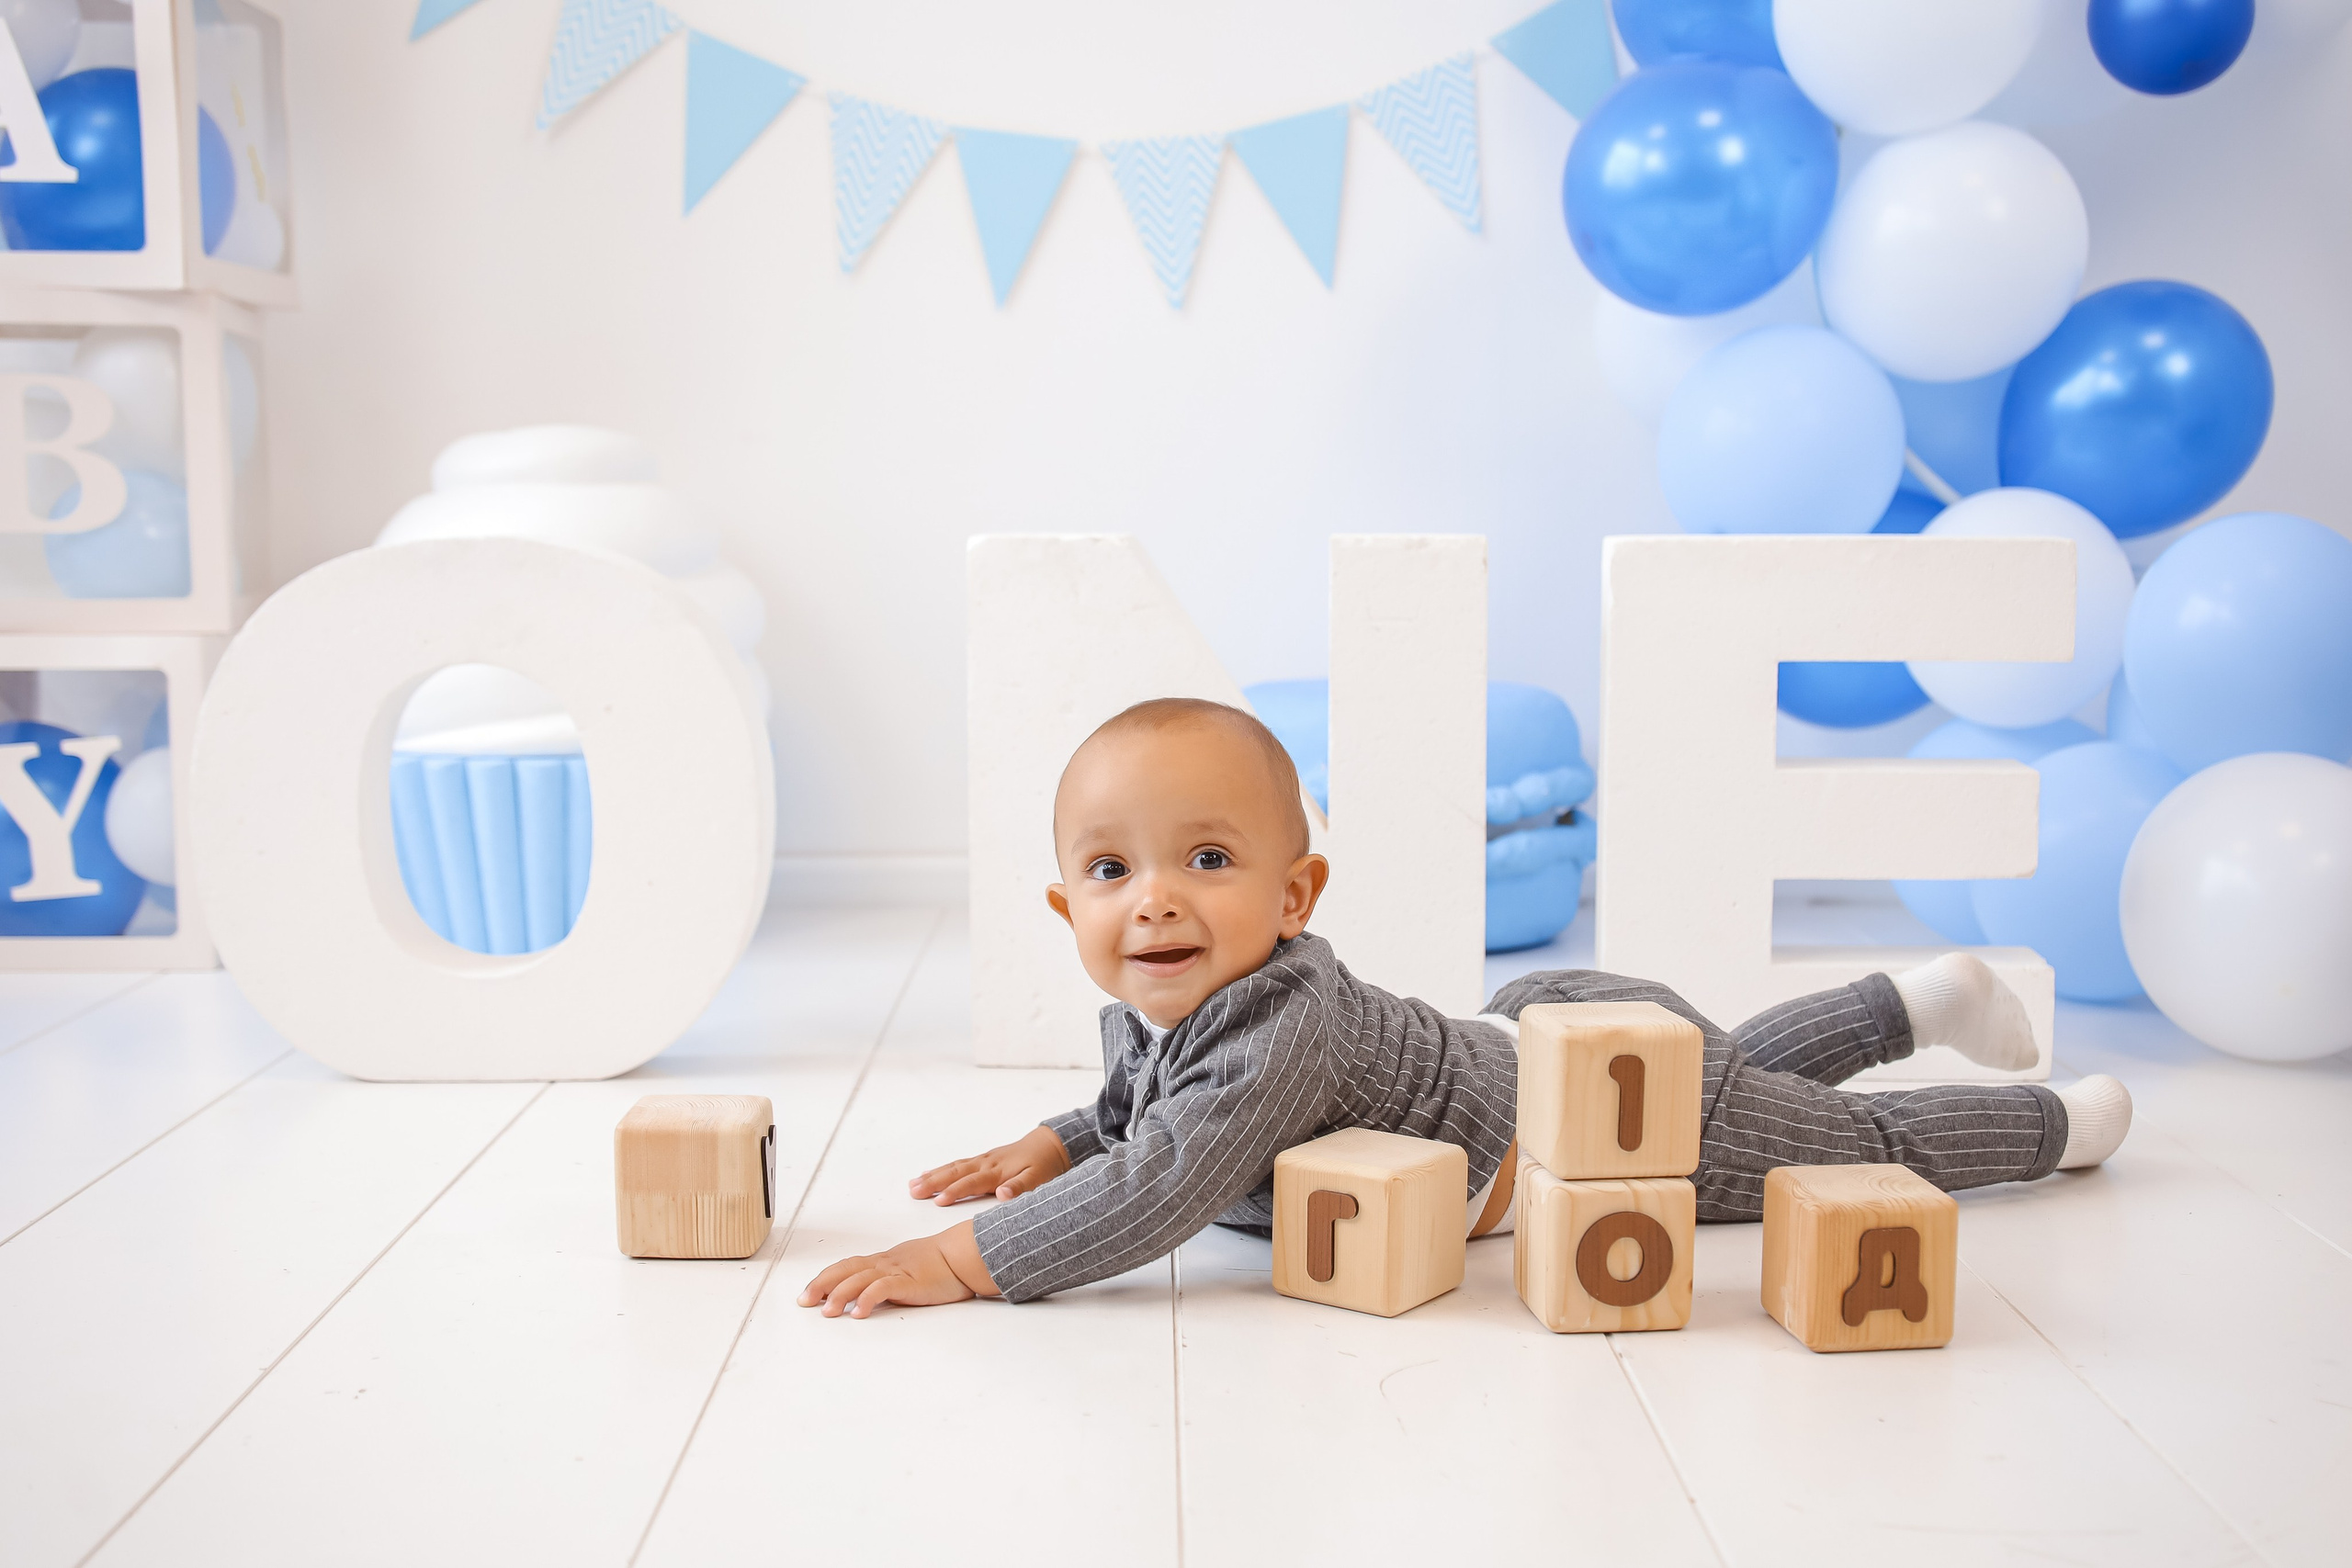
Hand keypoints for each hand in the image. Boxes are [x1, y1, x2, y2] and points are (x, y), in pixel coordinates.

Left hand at [797, 1221, 997, 1317]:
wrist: (965, 1253)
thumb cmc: (942, 1264)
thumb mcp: (909, 1270)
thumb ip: (890, 1281)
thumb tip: (870, 1296)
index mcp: (883, 1261)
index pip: (846, 1267)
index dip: (825, 1279)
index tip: (808, 1294)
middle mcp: (884, 1264)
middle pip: (845, 1270)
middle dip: (822, 1285)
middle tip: (804, 1301)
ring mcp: (896, 1271)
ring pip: (859, 1279)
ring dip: (840, 1295)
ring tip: (827, 1311)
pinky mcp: (909, 1281)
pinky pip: (883, 1289)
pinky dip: (867, 1298)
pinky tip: (858, 1312)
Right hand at [910, 1124, 1069, 1204]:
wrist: (1051, 1145)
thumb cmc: (1045, 1165)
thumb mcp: (1039, 1179)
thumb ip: (1020, 1188)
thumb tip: (1001, 1195)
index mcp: (998, 1171)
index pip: (972, 1183)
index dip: (955, 1192)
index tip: (938, 1201)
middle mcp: (987, 1164)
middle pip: (956, 1173)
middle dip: (933, 1182)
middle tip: (913, 1191)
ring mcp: (983, 1160)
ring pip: (953, 1167)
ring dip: (932, 1176)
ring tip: (913, 1184)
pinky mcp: (983, 1160)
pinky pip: (958, 1164)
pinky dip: (941, 1169)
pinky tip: (928, 1173)